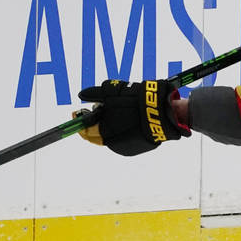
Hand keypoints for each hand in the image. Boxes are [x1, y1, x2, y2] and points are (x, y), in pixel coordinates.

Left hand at [75, 79, 189, 155]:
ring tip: (115, 113)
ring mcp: (124, 148)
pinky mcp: (135, 148)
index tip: (78, 113)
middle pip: (95, 136)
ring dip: (107, 128)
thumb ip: (94, 94)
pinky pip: (121, 140)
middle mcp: (112, 143)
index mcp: (104, 131)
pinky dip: (119, 132)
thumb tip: (81, 94)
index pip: (85, 130)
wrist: (162, 111)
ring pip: (109, 138)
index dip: (81, 121)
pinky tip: (125, 120)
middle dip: (94, 124)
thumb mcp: (111, 91)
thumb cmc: (135, 101)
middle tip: (98, 110)